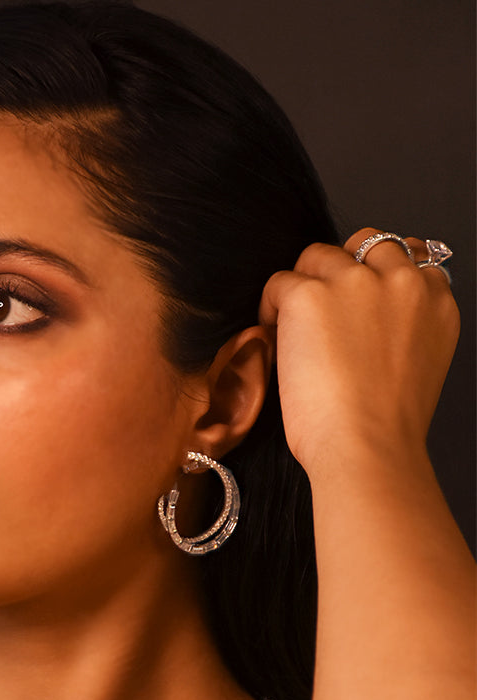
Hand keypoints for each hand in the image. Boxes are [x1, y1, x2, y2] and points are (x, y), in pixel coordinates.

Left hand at [259, 228, 459, 477]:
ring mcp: (355, 283)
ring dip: (302, 289)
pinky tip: (276, 340)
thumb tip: (369, 318)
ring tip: (292, 330)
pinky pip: (279, 283)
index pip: (406, 256)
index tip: (353, 302)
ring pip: (317, 257)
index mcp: (435, 300)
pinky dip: (271, 308)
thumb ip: (404, 326)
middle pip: (363, 243)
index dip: (373, 276)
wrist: (368, 449)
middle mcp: (402, 282)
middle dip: (338, 270)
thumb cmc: (385, 427)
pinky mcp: (310, 295)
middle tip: (318, 312)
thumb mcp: (417, 364)